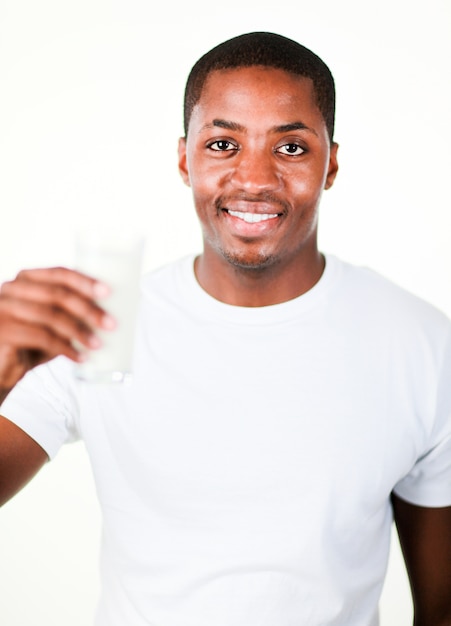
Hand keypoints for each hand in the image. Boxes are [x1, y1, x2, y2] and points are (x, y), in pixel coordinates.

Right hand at [0, 266, 114, 394]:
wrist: (0, 368)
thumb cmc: (28, 344)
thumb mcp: (52, 325)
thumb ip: (71, 315)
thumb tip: (108, 314)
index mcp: (26, 279)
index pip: (59, 273)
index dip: (85, 281)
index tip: (107, 292)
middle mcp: (12, 289)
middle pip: (57, 294)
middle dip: (88, 309)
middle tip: (110, 324)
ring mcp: (3, 308)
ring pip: (50, 316)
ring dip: (79, 331)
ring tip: (97, 345)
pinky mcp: (2, 330)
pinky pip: (40, 337)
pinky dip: (65, 348)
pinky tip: (80, 357)